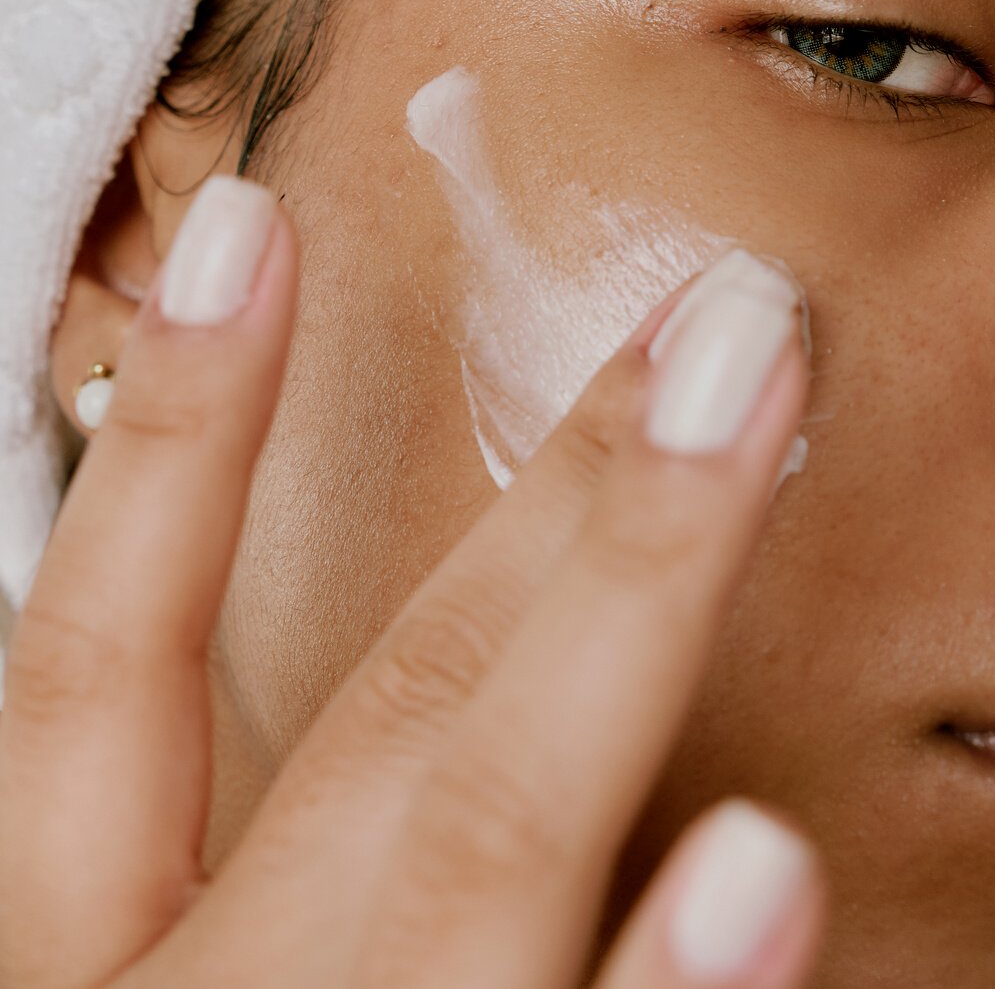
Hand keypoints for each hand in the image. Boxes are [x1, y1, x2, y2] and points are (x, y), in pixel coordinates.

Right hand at [0, 175, 823, 988]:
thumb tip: (475, 647)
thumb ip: (304, 865)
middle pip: (385, 715)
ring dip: (626, 619)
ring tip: (741, 417)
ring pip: (489, 837)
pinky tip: (763, 862)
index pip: (97, 665)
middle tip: (710, 319)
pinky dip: (672, 986)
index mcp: (90, 965)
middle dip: (555, 501)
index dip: (175, 433)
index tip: (251, 223)